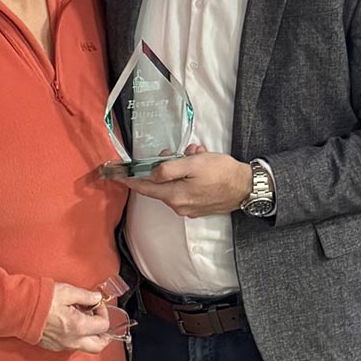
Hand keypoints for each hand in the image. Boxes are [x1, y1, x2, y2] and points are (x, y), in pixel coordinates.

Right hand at [38, 282, 111, 352]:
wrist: (21, 309)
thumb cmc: (42, 299)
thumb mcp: (68, 291)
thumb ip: (86, 296)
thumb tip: (97, 298)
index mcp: (78, 326)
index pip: (103, 326)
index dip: (103, 312)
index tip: (97, 303)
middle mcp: (72, 340)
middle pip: (98, 345)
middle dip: (103, 333)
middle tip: (100, 319)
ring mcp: (63, 345)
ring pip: (86, 347)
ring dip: (91, 335)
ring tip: (85, 318)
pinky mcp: (54, 346)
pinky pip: (73, 345)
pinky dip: (78, 337)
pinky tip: (73, 323)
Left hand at [117, 151, 251, 217]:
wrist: (246, 187)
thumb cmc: (221, 173)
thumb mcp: (194, 164)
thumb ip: (169, 169)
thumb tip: (152, 173)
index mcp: (174, 196)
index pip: (144, 187)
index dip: (128, 179)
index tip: (114, 174)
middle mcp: (178, 206)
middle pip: (160, 184)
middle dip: (165, 165)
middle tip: (179, 152)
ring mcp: (189, 209)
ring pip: (174, 184)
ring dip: (181, 168)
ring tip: (197, 155)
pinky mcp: (198, 207)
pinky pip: (185, 188)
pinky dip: (189, 176)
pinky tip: (201, 164)